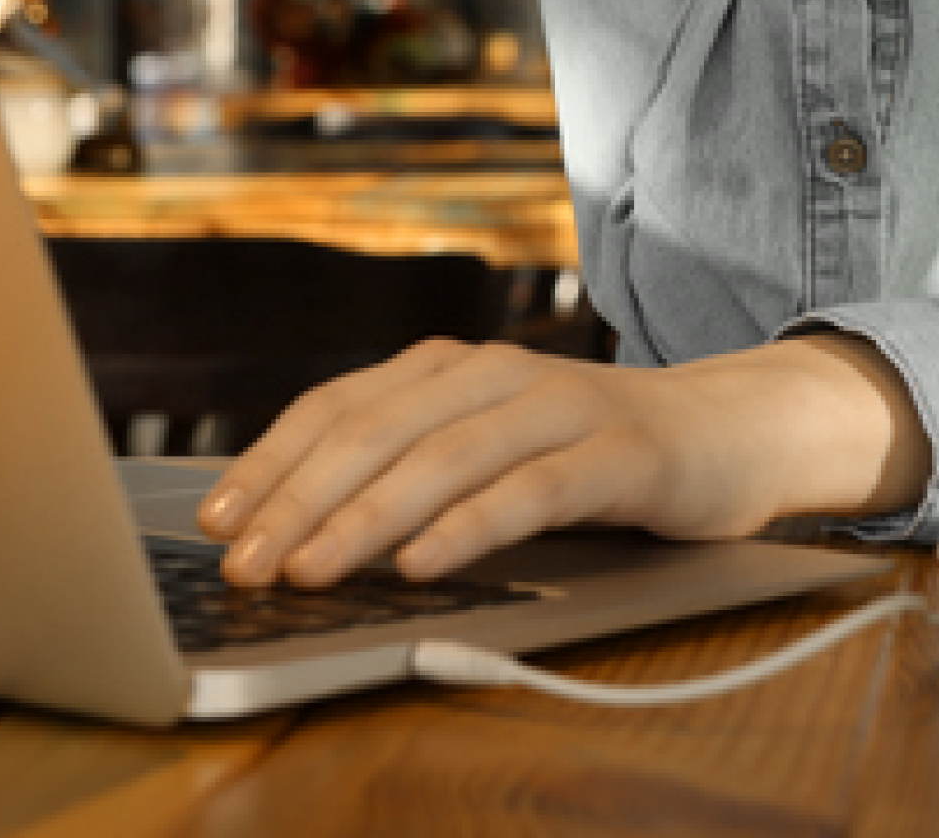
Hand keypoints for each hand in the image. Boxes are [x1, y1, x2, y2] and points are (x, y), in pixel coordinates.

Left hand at [196, 334, 930, 587]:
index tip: (212, 518)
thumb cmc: (585, 454)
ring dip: (366, 517)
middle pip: (379, 430)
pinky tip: (422, 564)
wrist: (726, 431)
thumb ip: (407, 468)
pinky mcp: (614, 455)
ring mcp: (558, 407)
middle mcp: (496, 372)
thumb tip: (288, 525)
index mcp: (451, 367)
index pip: (341, 404)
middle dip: (300, 498)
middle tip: (245, 563)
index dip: (272, 458)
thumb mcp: (485, 449)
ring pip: (444, 458)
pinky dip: (469, 527)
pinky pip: (530, 490)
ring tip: (309, 570)